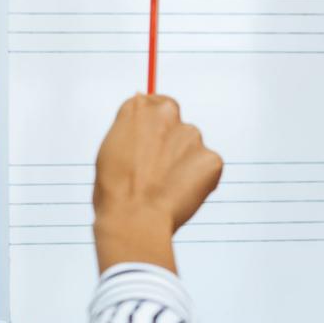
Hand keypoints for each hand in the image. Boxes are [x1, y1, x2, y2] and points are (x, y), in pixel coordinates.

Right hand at [92, 94, 223, 271]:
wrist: (134, 217)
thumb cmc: (114, 191)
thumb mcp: (111, 149)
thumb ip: (131, 132)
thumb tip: (141, 130)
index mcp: (138, 107)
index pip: (154, 105)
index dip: (152, 129)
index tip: (149, 146)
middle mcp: (168, 113)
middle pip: (176, 124)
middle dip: (171, 144)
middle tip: (158, 173)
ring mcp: (192, 135)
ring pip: (192, 148)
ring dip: (184, 164)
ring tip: (164, 190)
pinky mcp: (211, 158)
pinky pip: (208, 168)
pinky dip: (200, 182)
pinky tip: (180, 196)